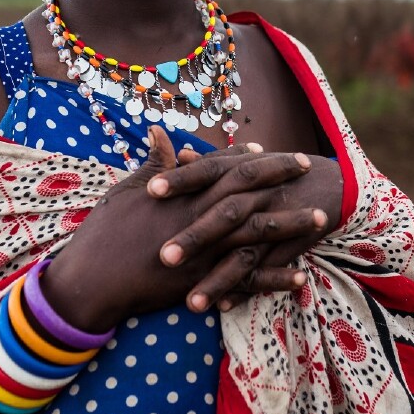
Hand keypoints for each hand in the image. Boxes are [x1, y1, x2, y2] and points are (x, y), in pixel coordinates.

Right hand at [41, 128, 315, 331]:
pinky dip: (275, 278)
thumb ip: (151, 164)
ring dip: (291, 225)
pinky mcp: (204, 281)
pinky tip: (301, 275)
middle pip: (248, 191)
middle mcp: (199, 216)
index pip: (221, 167)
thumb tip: (159, 132)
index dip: (245, 157)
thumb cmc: (103, 234)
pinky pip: (248, 280)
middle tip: (306, 166)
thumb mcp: (126, 191)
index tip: (265, 149)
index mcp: (181, 193)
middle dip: (279, 177)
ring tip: (321, 218)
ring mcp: (205, 249)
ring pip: (257, 233)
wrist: (92, 280)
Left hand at [145, 147, 343, 311]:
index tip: (150, 190)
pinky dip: (245, 290)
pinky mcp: (288, 248)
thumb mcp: (245, 162)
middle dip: (196, 237)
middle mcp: (258, 196)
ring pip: (244, 253)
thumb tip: (174, 153)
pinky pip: (265, 273)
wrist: (329, 183)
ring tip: (190, 304)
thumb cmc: (274, 173)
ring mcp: (275, 223)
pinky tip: (222, 308)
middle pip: (224, 215)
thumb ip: (208, 163)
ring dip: (218, 279)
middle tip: (163, 257)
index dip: (181, 179)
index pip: (208, 171)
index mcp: (242, 170)